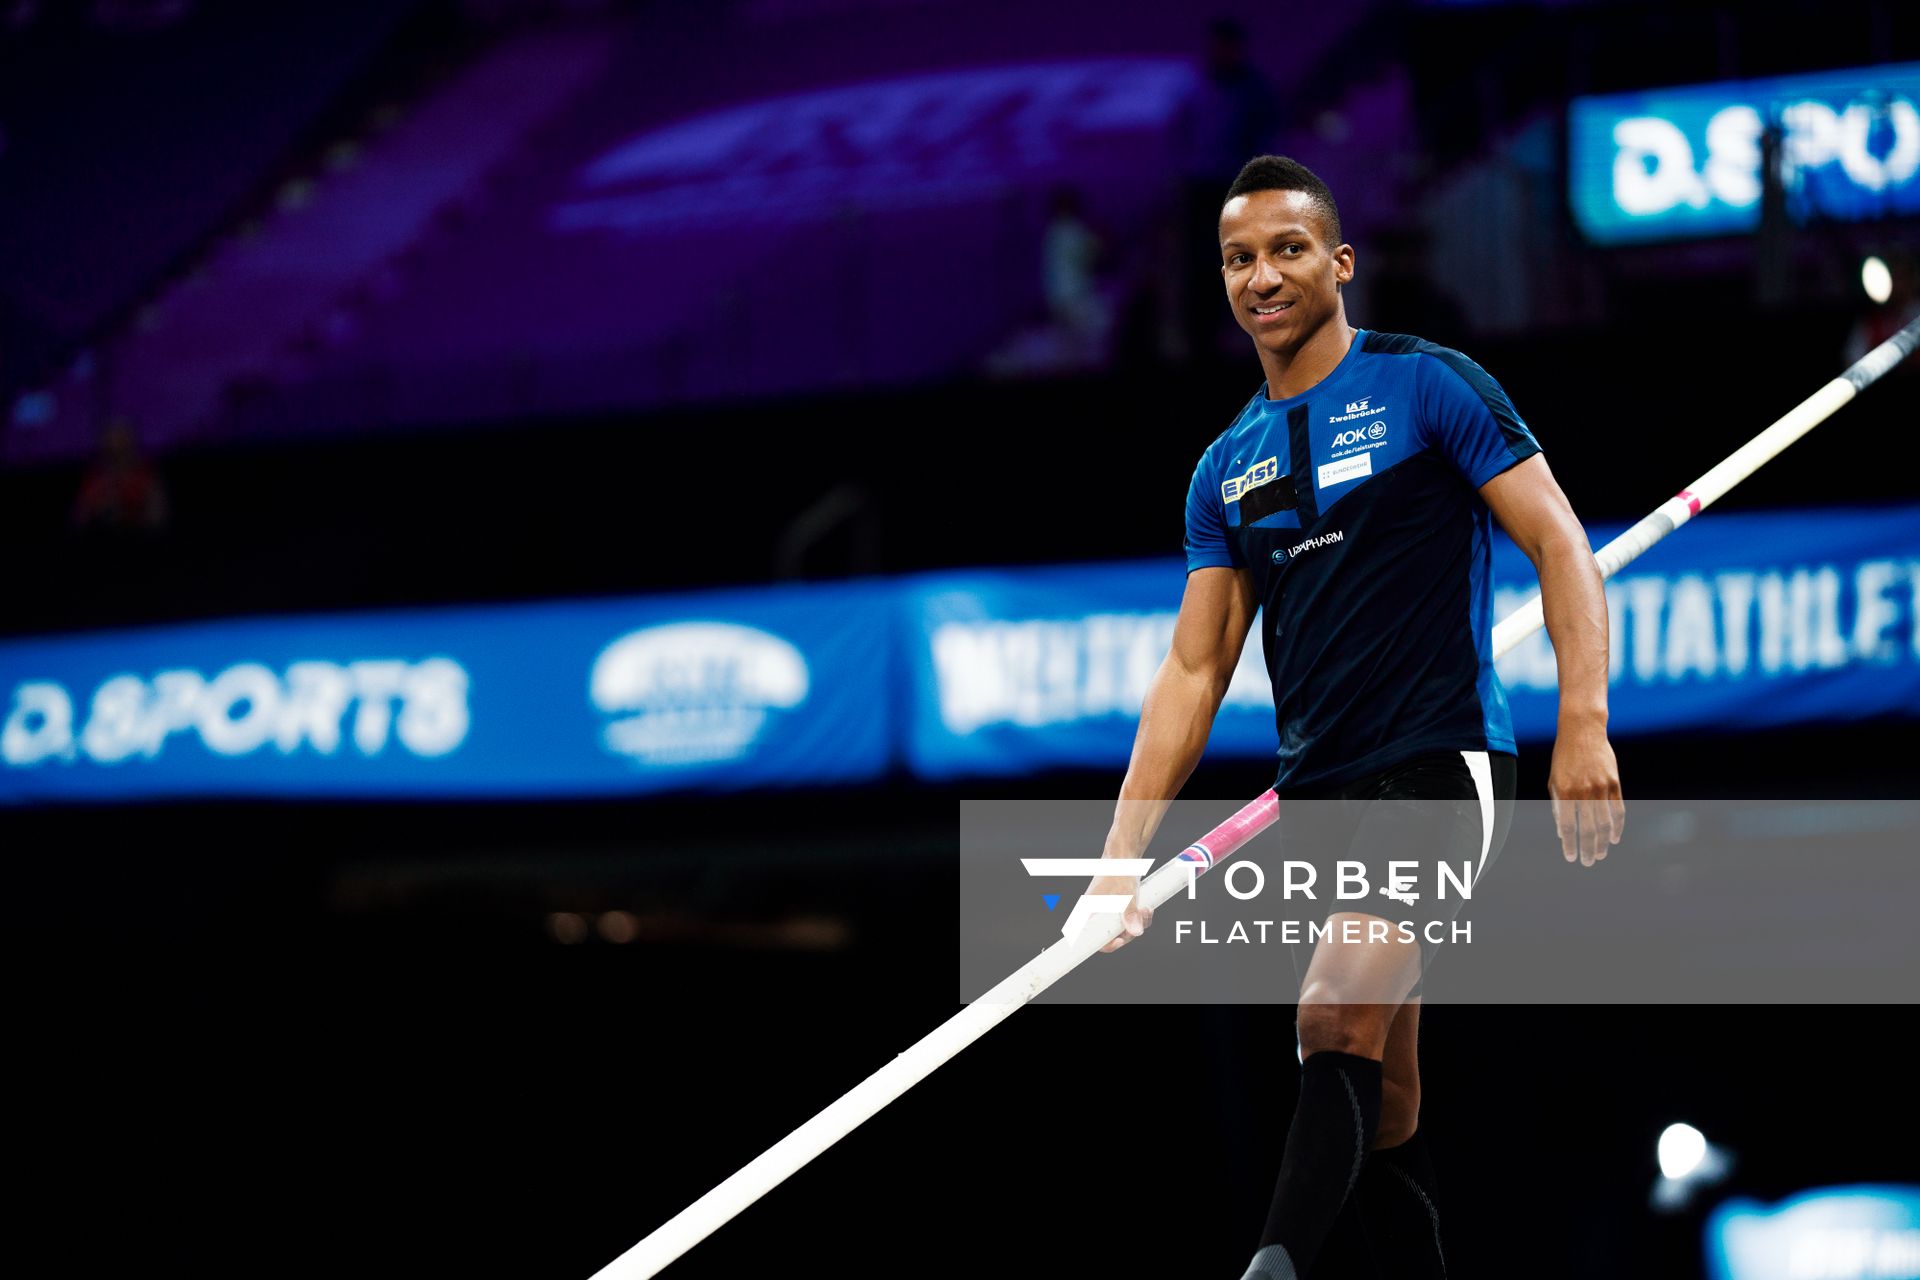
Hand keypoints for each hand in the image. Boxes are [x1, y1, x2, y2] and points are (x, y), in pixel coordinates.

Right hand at [1082, 871, 1152, 953]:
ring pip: (1123, 929)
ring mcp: (1109, 912)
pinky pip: (1129, 921)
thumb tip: (1136, 933)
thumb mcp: (1125, 894)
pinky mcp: (1120, 908)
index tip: (1119, 941)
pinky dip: (1140, 918)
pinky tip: (1146, 908)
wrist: (1124, 855)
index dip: (1105, 944)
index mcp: (1089, 912)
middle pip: (1111, 936)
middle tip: (1140, 921)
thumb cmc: (1117, 871)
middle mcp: (1097, 914)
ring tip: (1146, 909)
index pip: (1090, 938)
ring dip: (1138, 924)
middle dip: (1129, 932)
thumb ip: (1130, 914)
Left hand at [1548, 719, 1623, 866]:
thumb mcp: (1553, 781)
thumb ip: (1558, 806)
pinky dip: (1617, 826)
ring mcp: (1601, 787)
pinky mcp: (1614, 783)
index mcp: (1565, 792)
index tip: (1571, 858)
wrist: (1582, 732)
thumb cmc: (1564, 758)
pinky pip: (1618, 809)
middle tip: (1589, 862)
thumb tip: (1561, 832)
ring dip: (1603, 842)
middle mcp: (1584, 791)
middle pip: (1589, 828)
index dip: (1570, 844)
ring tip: (1601, 854)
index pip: (1569, 826)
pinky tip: (1614, 837)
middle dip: (1589, 848)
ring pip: (1605, 822)